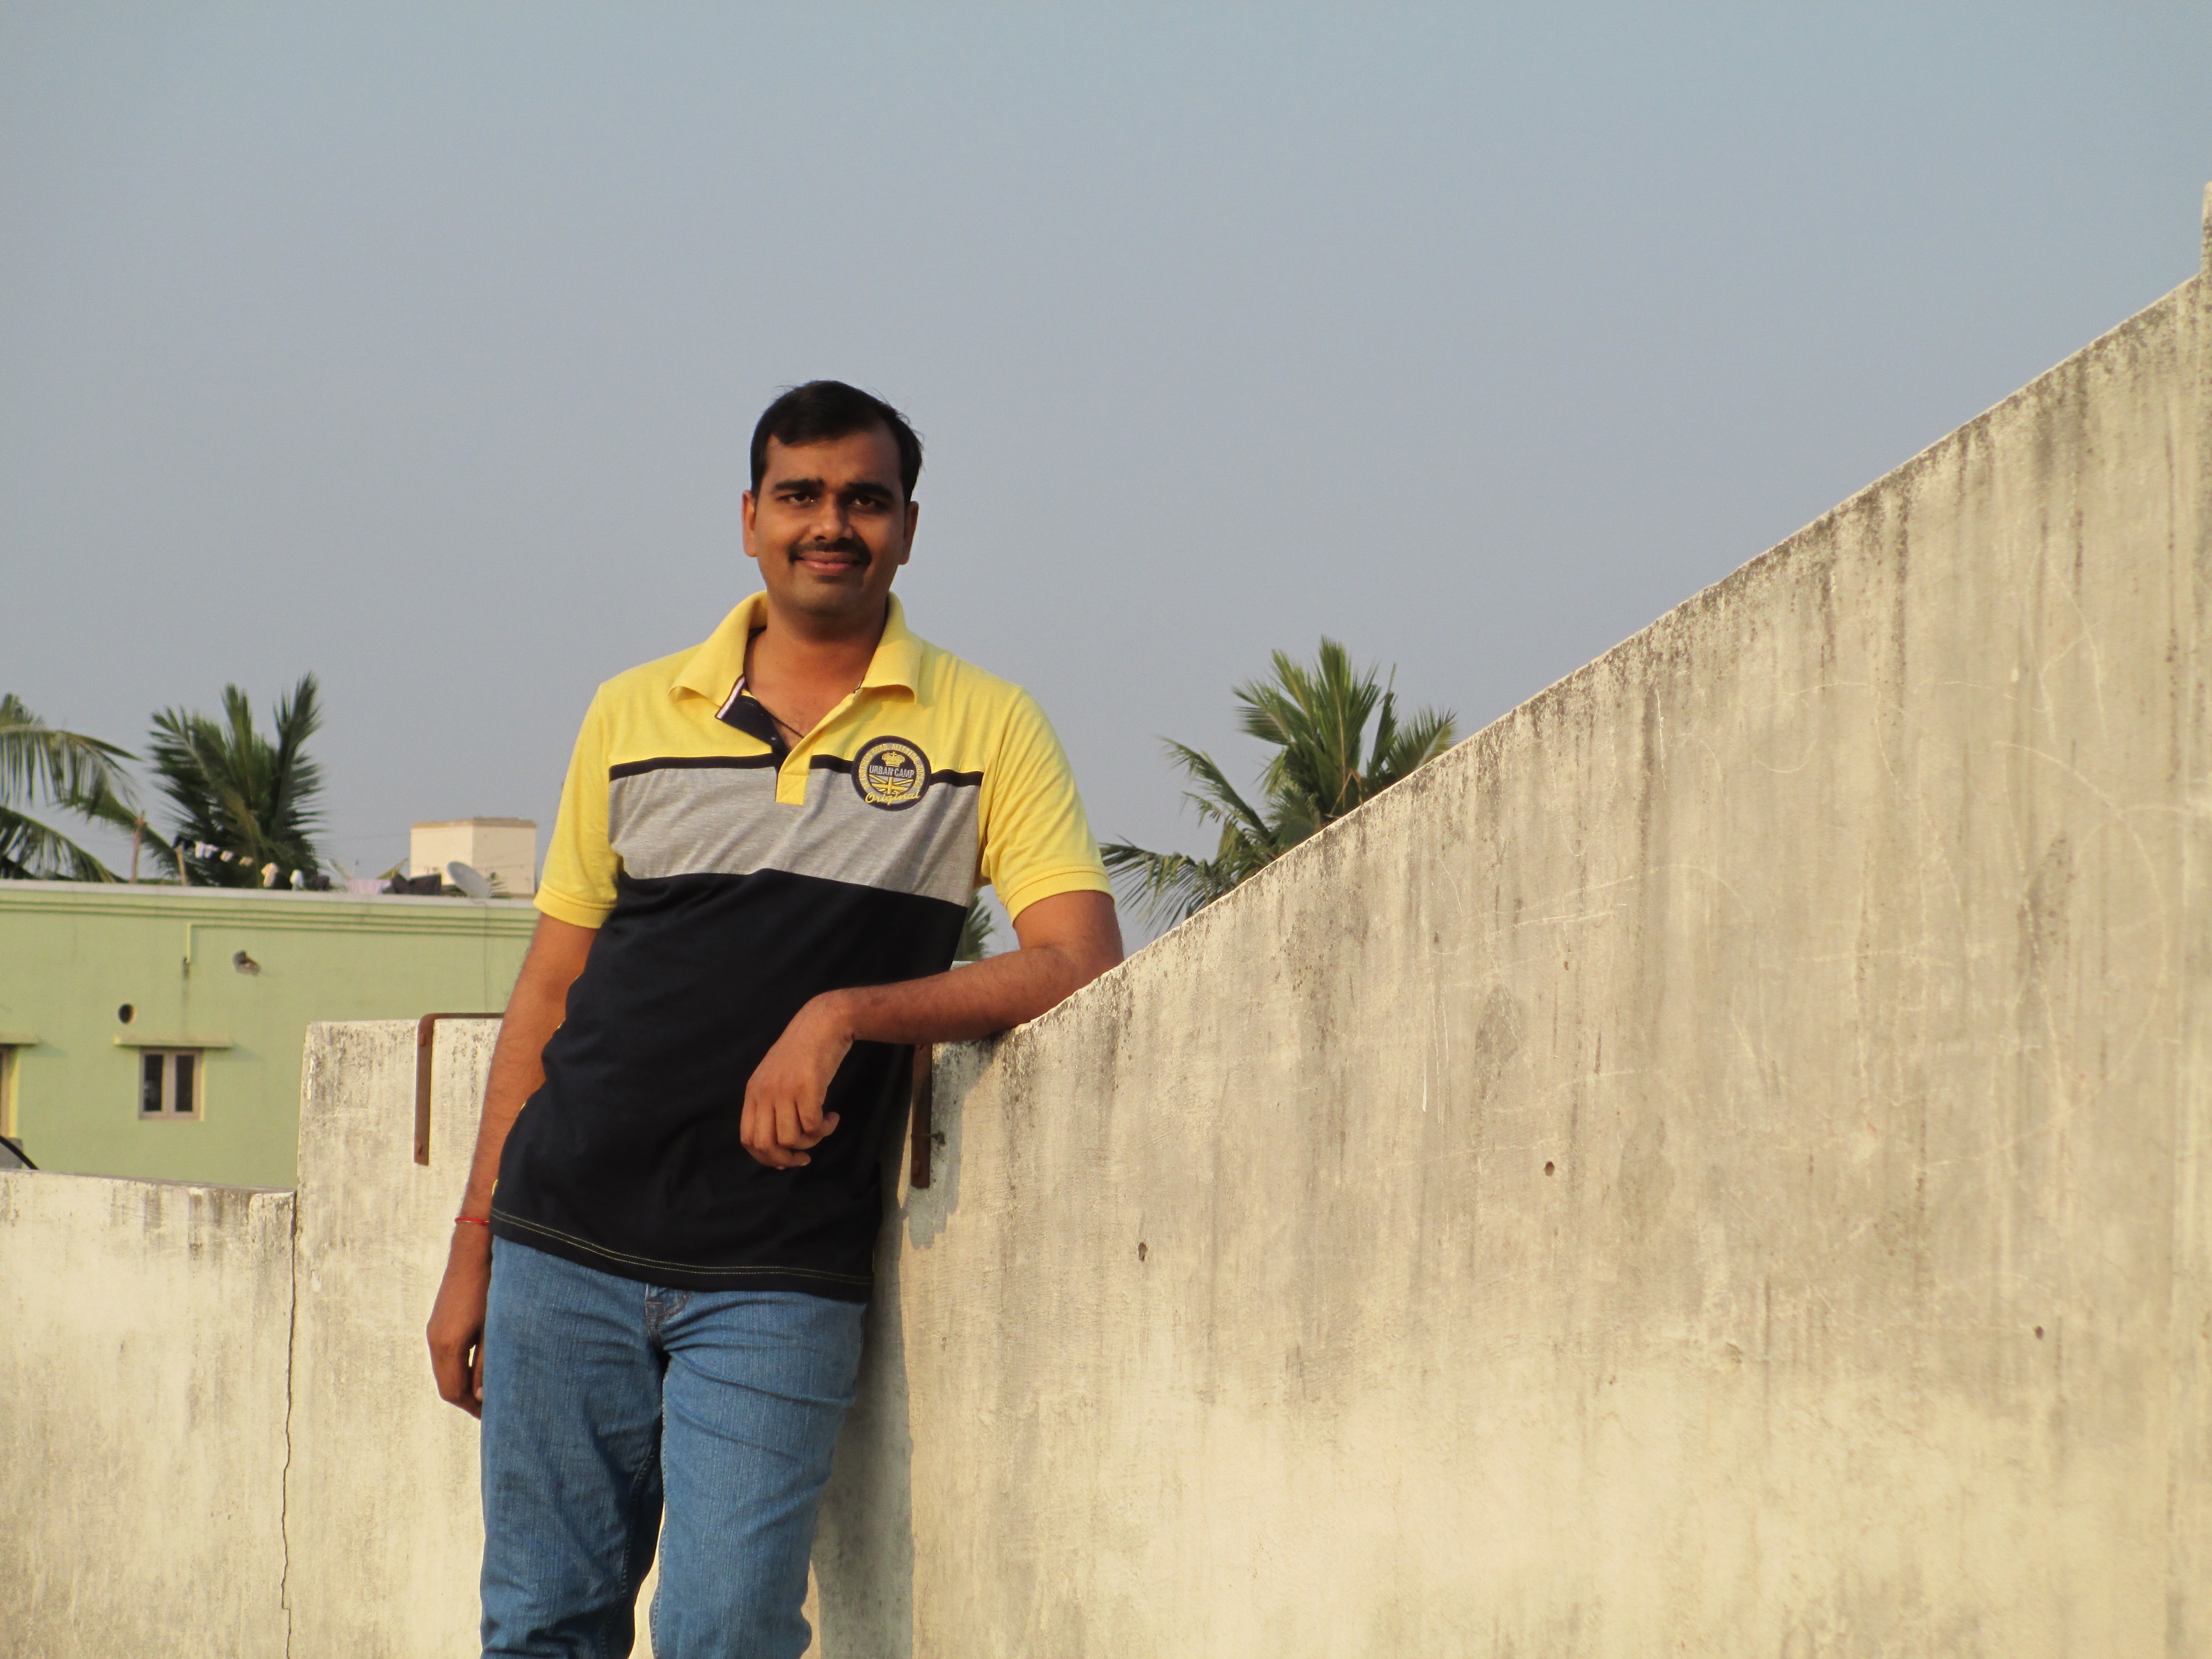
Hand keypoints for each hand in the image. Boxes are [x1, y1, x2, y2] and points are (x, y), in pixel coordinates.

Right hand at [426, 1225, 492, 1417]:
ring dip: (466, 1381)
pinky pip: (448, 1351)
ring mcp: (436, 1327)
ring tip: (492, 1388)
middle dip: (469, 1398)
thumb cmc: (493, 1285)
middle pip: (448, 1383)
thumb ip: (487, 1364)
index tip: (494, 1416)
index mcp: (446, 1345)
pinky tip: (484, 1363)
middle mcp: (435, 1339)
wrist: (477, 1246)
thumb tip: (481, 1396)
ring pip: (447, 1368)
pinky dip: (463, 1364)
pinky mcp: (442, 1318)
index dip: (473, 1407)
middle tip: (495, 1407)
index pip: (453, 1391)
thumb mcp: (495, 1329)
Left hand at [740, 993, 854, 1168]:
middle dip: (786, 1158)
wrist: (823, 1022)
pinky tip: (833, 1117)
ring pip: (790, 1139)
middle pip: (765, 1145)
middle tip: (805, 1157)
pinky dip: (825, 1129)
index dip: (765, 1156)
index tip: (785, 1159)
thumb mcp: (776, 1075)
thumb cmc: (803, 1049)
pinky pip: (813, 1126)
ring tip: (823, 1128)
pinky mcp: (807, 1089)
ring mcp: (785, 1091)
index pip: (747, 1138)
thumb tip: (780, 1140)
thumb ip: (772, 1102)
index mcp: (754, 1092)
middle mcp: (765, 1093)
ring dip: (810, 1142)